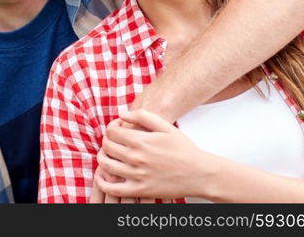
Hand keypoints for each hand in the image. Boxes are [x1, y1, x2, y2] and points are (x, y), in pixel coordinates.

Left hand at [95, 109, 210, 198]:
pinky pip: (112, 188)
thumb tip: (121, 114)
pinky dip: (103, 181)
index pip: (111, 131)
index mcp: (141, 141)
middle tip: (115, 142)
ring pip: (105, 164)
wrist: (200, 174)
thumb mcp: (165, 126)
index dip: (111, 128)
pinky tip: (104, 175)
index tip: (118, 129)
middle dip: (107, 141)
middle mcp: (136, 158)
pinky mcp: (139, 190)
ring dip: (103, 157)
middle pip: (106, 146)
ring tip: (110, 155)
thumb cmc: (184, 149)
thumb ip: (142, 116)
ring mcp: (136, 175)